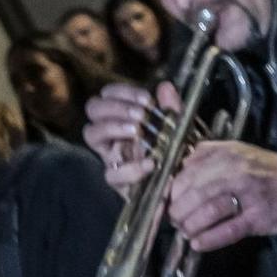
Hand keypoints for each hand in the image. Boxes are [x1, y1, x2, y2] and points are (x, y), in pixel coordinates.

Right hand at [83, 81, 183, 196]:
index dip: (121, 92)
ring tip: (138, 131)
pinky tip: (150, 163)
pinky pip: (112, 173)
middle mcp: (113, 134)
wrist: (185, 189)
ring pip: (91, 134)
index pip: (108, 94)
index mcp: (125, 117)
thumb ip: (173, 110)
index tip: (147, 99)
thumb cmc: (178, 154)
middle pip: (93, 108)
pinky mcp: (118, 181)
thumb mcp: (180, 130)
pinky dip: (132, 168)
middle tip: (140, 115)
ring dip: (113, 127)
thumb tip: (164, 87)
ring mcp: (111, 156)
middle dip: (115, 106)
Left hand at [167, 142, 276, 252]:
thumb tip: (180, 168)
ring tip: (186, 232)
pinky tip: (198, 244)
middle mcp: (237, 171)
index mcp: (227, 154)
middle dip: (179, 211)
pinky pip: (229, 230)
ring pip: (210, 211)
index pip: (188, 173)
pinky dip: (209, 239)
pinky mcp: (259, 217)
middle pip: (196, 193)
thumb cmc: (261, 170)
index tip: (167, 202)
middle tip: (175, 220)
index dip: (173, 192)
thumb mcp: (234, 152)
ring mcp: (250, 194)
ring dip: (192, 225)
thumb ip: (206, 155)